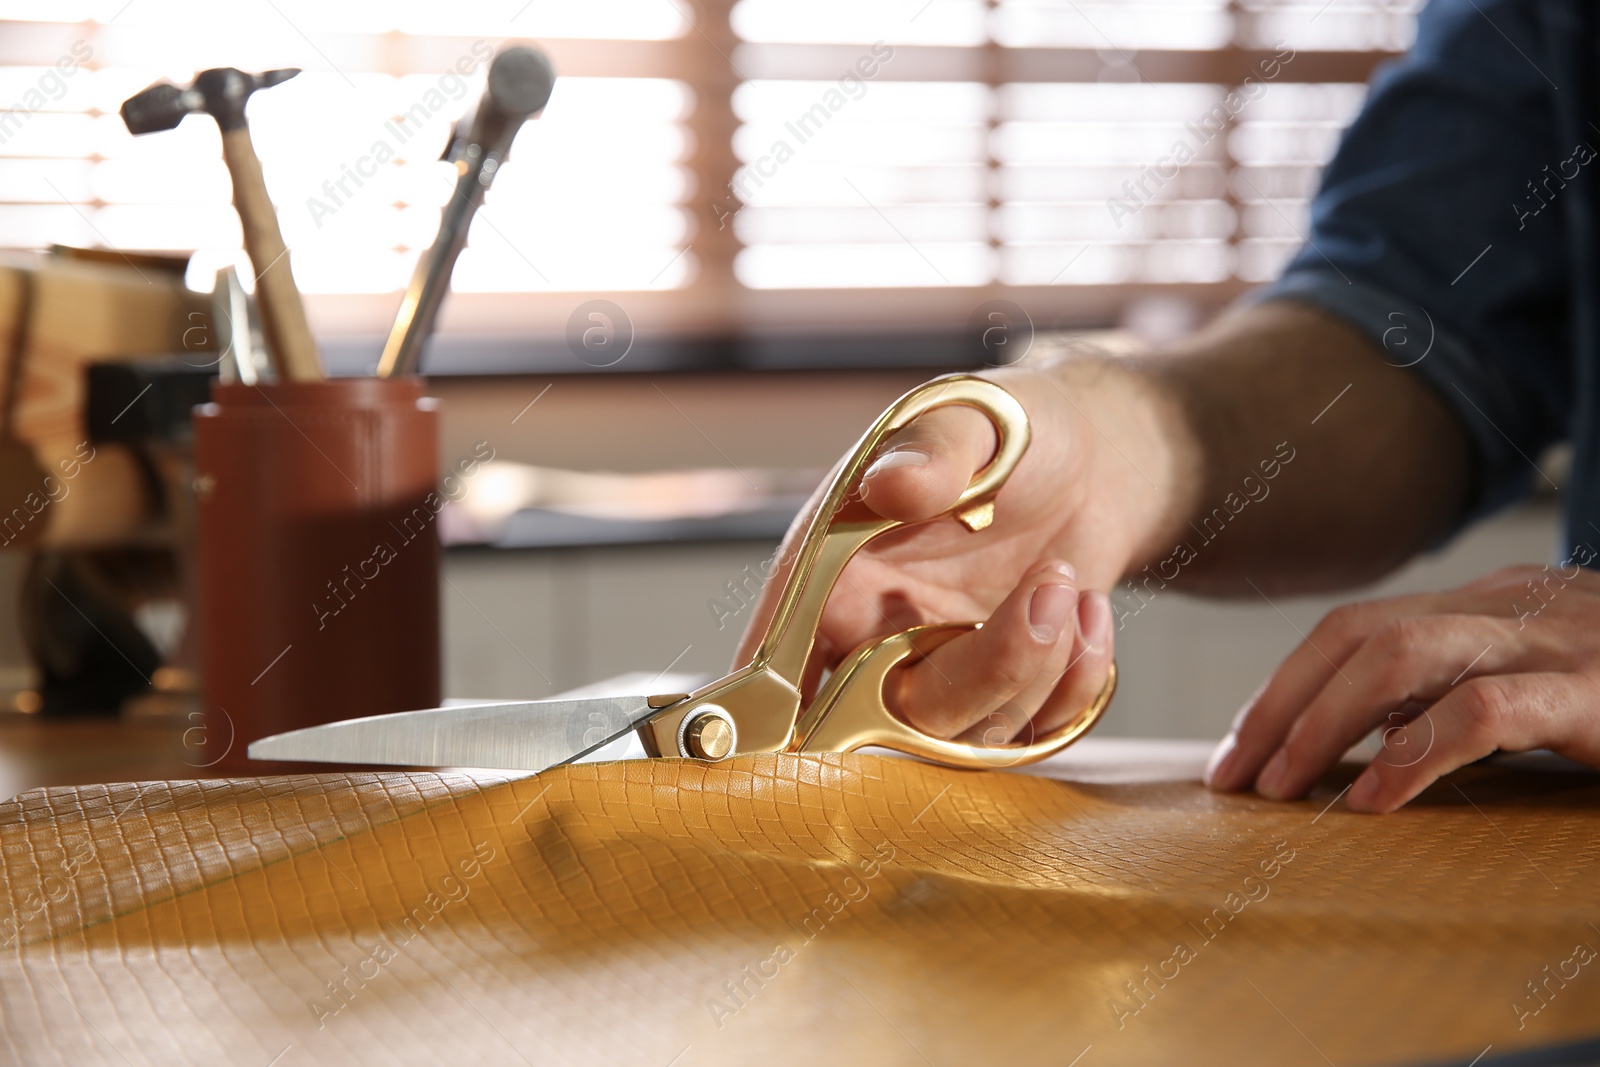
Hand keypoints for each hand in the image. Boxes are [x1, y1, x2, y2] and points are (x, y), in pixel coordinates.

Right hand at [735, 364, 1186, 744]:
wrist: (1091, 454)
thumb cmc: (1009, 429)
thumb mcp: (967, 418)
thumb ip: (930, 452)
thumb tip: (895, 485)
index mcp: (830, 571)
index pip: (775, 658)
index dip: (774, 706)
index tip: (808, 732)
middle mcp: (873, 632)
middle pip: (884, 718)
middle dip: (981, 672)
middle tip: (1047, 592)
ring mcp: (938, 670)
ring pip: (966, 732)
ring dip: (1038, 665)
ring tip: (1068, 580)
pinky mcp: (1001, 692)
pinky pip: (1032, 734)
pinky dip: (1076, 684)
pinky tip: (1089, 613)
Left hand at [1205, 565, 1599, 812]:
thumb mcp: (1543, 679)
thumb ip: (1459, 694)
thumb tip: (1376, 735)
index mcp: (1484, 604)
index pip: (1352, 628)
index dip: (1283, 687)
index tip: (1238, 748)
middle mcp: (1506, 607)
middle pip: (1355, 634)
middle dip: (1278, 705)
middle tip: (1233, 776)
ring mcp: (1548, 642)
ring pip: (1400, 655)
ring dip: (1321, 723)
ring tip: (1281, 788)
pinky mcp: (1594, 693)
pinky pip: (1483, 712)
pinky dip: (1414, 754)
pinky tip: (1374, 799)